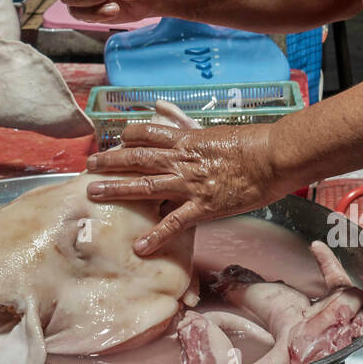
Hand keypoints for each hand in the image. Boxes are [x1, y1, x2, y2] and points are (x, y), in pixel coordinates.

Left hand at [84, 121, 277, 255]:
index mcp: (186, 140)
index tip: (116, 140)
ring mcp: (190, 184)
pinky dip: (156, 236)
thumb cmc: (252, 143)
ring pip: (145, 185)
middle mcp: (182, 160)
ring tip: (93, 193)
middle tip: (89, 166)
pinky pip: (174, 223)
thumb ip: (192, 131)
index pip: (148, 133)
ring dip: (117, 189)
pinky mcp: (203, 207)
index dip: (129, 136)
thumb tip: (172, 117)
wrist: (273, 157)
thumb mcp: (216, 131)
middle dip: (110, 162)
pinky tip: (140, 246)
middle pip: (137, 158)